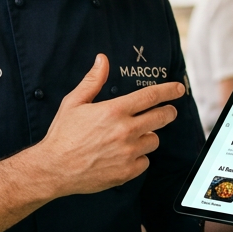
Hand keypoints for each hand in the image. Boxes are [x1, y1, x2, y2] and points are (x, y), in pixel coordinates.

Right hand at [31, 54, 184, 197]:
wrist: (54, 168)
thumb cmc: (62, 135)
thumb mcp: (74, 102)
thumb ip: (92, 81)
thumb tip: (102, 60)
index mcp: (114, 111)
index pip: (150, 96)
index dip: (169, 91)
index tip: (178, 89)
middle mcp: (124, 131)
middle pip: (161, 118)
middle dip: (168, 113)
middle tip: (168, 112)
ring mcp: (127, 152)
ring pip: (153, 141)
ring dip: (148, 136)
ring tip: (132, 137)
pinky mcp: (126, 171)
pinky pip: (145, 162)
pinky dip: (138, 158)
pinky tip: (124, 155)